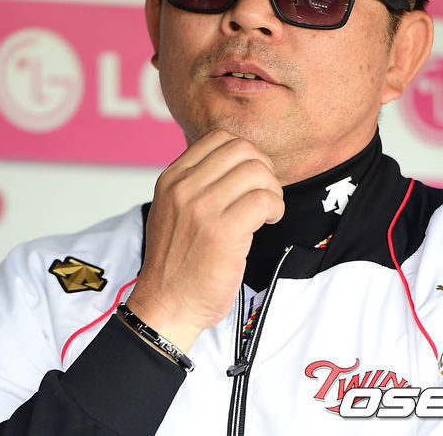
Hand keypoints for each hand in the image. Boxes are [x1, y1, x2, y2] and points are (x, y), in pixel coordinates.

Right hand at [126, 129, 283, 351]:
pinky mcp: (222, 231)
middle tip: (264, 193)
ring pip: (256, 171)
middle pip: (242, 149)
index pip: (219, 137)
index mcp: (172, 177)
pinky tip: (269, 221)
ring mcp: (201, 208)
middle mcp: (184, 187)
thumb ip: (196, 182)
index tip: (250, 177)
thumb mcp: (173, 208)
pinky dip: (275, 208)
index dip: (245, 153)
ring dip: (272, 190)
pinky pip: (264, 199)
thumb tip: (238, 160)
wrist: (167, 305)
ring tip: (267, 210)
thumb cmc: (177, 261)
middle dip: (263, 168)